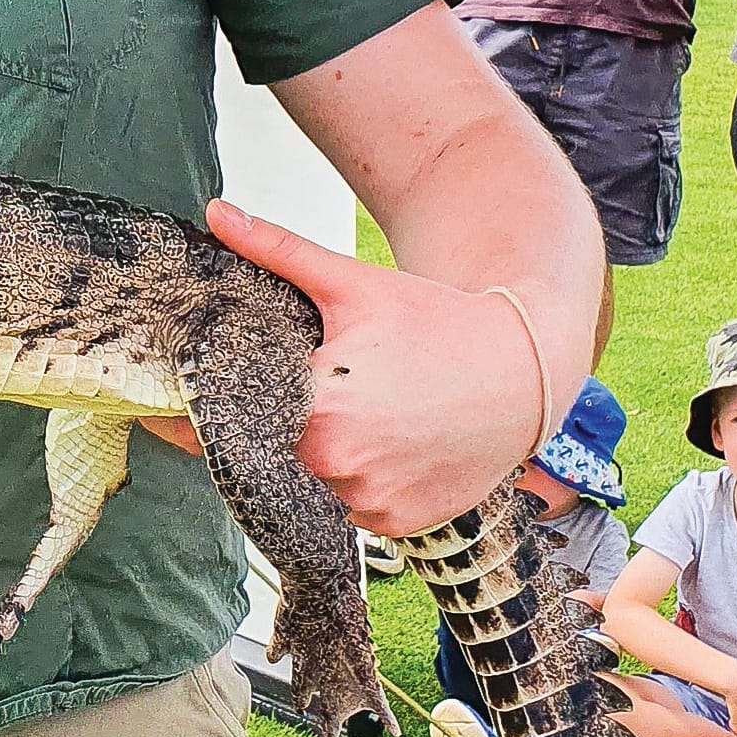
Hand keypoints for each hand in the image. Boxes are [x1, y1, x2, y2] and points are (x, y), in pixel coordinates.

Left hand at [204, 202, 549, 536]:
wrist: (522, 370)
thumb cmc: (435, 322)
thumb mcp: (352, 283)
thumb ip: (276, 250)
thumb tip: (214, 212)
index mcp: (316, 407)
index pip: (234, 418)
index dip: (224, 404)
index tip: (230, 392)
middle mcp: (338, 466)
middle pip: (272, 452)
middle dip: (276, 425)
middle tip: (311, 394)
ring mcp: (370, 503)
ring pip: (311, 486)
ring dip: (317, 458)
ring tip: (356, 417)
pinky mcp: (399, 524)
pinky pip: (352, 510)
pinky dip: (355, 483)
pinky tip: (380, 446)